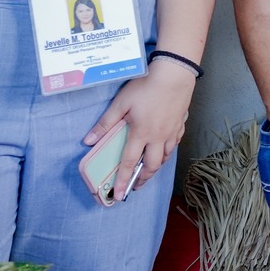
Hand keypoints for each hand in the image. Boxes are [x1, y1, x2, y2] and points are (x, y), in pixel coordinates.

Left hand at [85, 63, 195, 200]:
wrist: (174, 75)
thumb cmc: (146, 87)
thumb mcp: (121, 103)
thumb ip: (105, 123)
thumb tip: (88, 140)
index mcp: (141, 134)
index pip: (130, 162)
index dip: (123, 180)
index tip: (119, 196)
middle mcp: (158, 137)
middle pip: (152, 165)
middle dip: (143, 178)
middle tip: (136, 185)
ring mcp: (172, 132)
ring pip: (166, 157)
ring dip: (156, 166)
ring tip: (149, 169)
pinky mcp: (181, 124)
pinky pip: (175, 144)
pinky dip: (168, 151)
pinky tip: (165, 148)